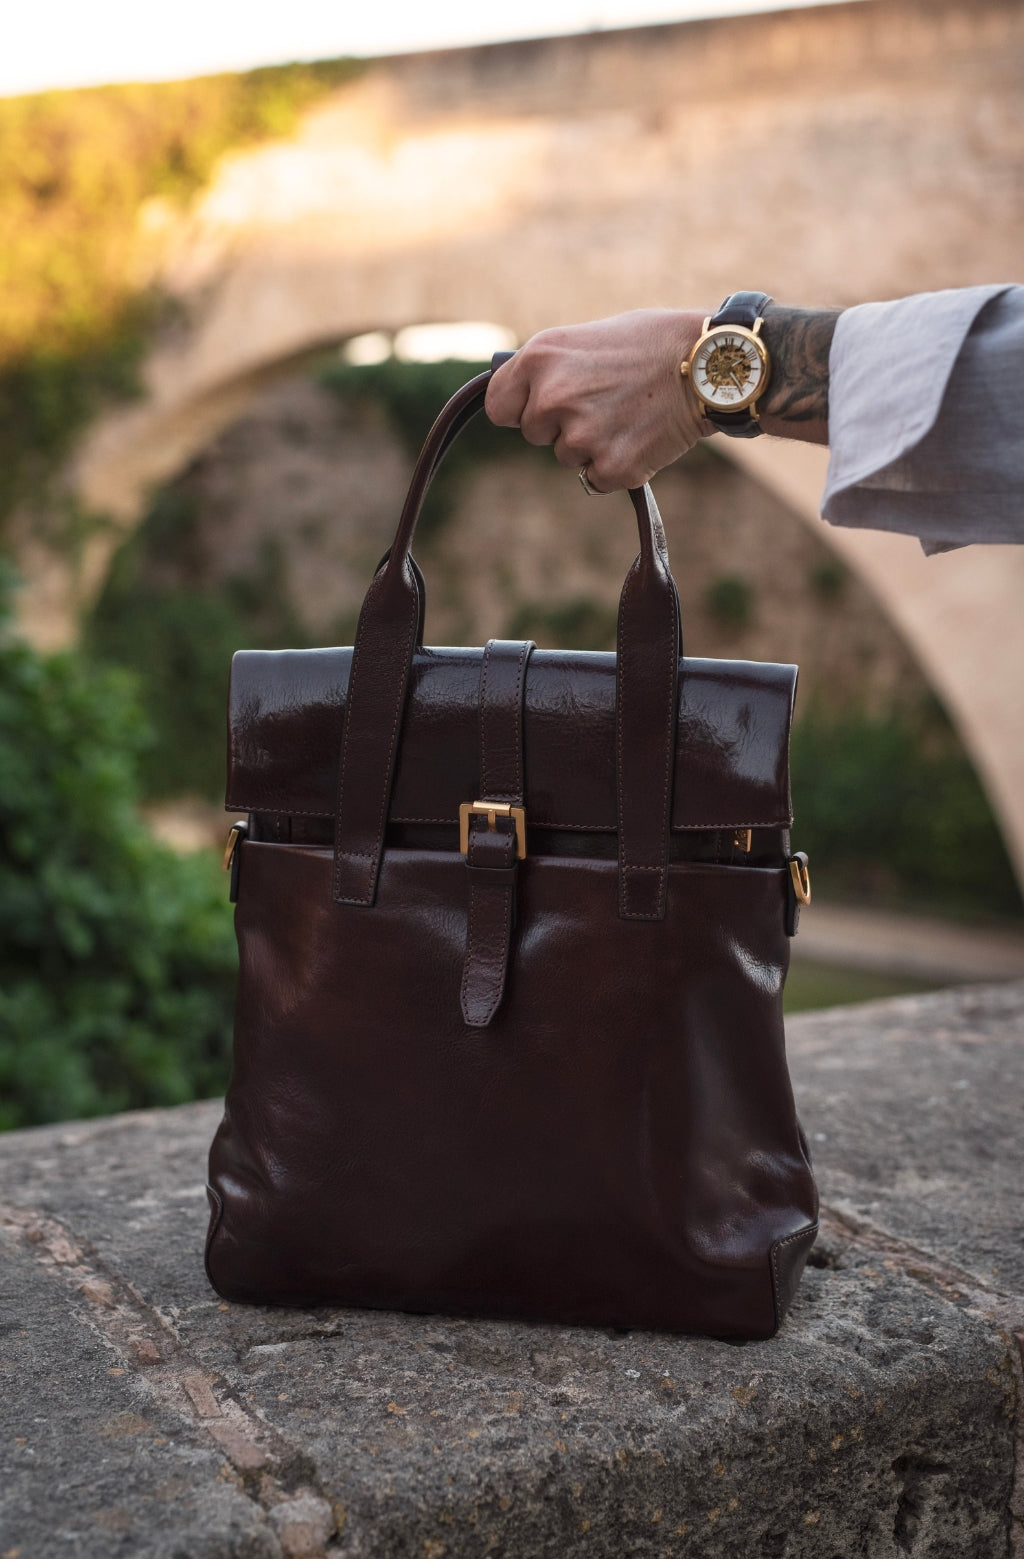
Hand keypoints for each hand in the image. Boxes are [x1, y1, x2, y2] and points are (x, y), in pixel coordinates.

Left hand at [485, 309, 712, 492]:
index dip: (520, 408)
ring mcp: (581, 436)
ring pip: (568, 457)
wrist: (707, 364)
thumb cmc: (650, 343)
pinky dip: (617, 465)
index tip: (539, 407)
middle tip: (604, 400)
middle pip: (535, 434)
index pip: (499, 406)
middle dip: (561, 425)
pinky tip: (641, 436)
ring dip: (592, 444)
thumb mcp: (585, 339)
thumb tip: (520, 400)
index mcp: (540, 358)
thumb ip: (548, 370)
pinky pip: (596, 478)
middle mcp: (552, 398)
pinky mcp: (611, 467)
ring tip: (629, 412)